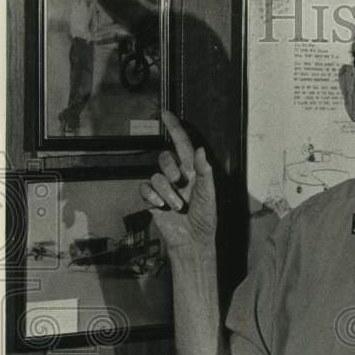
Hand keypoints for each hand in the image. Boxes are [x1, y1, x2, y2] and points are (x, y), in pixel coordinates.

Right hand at [140, 110, 216, 249]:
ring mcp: (164, 187)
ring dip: (166, 191)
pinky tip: (161, 206)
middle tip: (180, 183)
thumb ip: (204, 171)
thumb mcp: (209, 194)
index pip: (182, 144)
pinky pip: (145, 188)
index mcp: (193, 171)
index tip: (166, 114)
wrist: (193, 240)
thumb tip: (200, 149)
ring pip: (155, 175)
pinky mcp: (152, 199)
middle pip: (164, 158)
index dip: (174, 128)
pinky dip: (152, 196)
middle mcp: (177, 176)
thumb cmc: (205, 218)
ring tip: (177, 206)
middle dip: (170, 168)